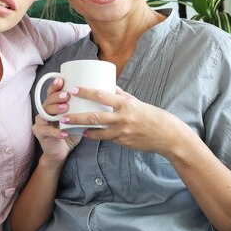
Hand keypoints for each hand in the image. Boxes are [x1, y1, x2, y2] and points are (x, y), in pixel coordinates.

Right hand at [32, 77, 80, 168]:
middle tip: (67, 96)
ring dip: (55, 110)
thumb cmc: (72, 131)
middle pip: (48, 99)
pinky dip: (56, 132)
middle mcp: (46, 110)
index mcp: (54, 104)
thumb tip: (105, 94)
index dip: (55, 85)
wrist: (61, 150)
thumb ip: (86, 106)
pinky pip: (46, 130)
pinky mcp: (40, 132)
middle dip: (57, 96)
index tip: (62, 80)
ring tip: (65, 109)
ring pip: (45, 112)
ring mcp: (41, 121)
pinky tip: (64, 132)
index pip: (52, 91)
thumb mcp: (79, 117)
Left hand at [62, 87, 196, 158]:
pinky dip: (95, 135)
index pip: (102, 96)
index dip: (86, 92)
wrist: (166, 135)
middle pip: (94, 117)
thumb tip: (109, 87)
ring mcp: (122, 132)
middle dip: (76, 116)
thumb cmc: (151, 115)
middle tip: (63, 115)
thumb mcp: (136, 102)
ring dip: (82, 128)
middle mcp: (122, 118)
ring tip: (70, 125)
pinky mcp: (122, 142)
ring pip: (97, 131)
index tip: (73, 90)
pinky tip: (86, 134)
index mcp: (125, 104)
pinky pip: (106, 138)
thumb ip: (121, 96)